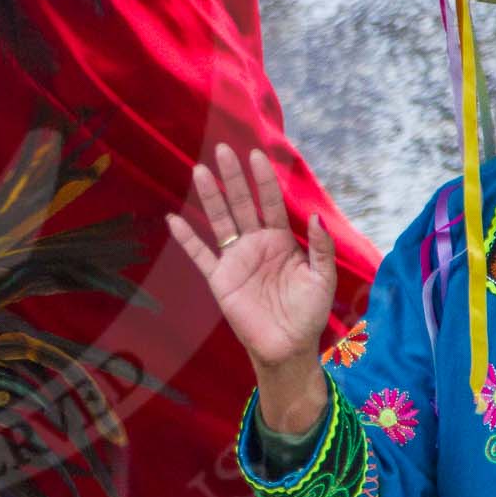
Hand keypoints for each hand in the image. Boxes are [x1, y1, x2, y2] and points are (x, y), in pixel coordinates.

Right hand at [167, 146, 335, 422]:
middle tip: (222, 149)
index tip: (256, 155)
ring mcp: (236, 259)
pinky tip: (174, 219)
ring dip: (209, 197)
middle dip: (233, 177)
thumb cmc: (308, 313)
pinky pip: (200, 255)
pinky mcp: (220, 279)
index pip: (271, 202)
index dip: (264, 180)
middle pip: (241, 204)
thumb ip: (320, 248)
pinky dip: (186, 239)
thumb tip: (315, 217)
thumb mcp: (322, 279)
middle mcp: (256, 244)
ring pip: (219, 221)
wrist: (287, 347)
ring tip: (198, 170)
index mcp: (281, 240)